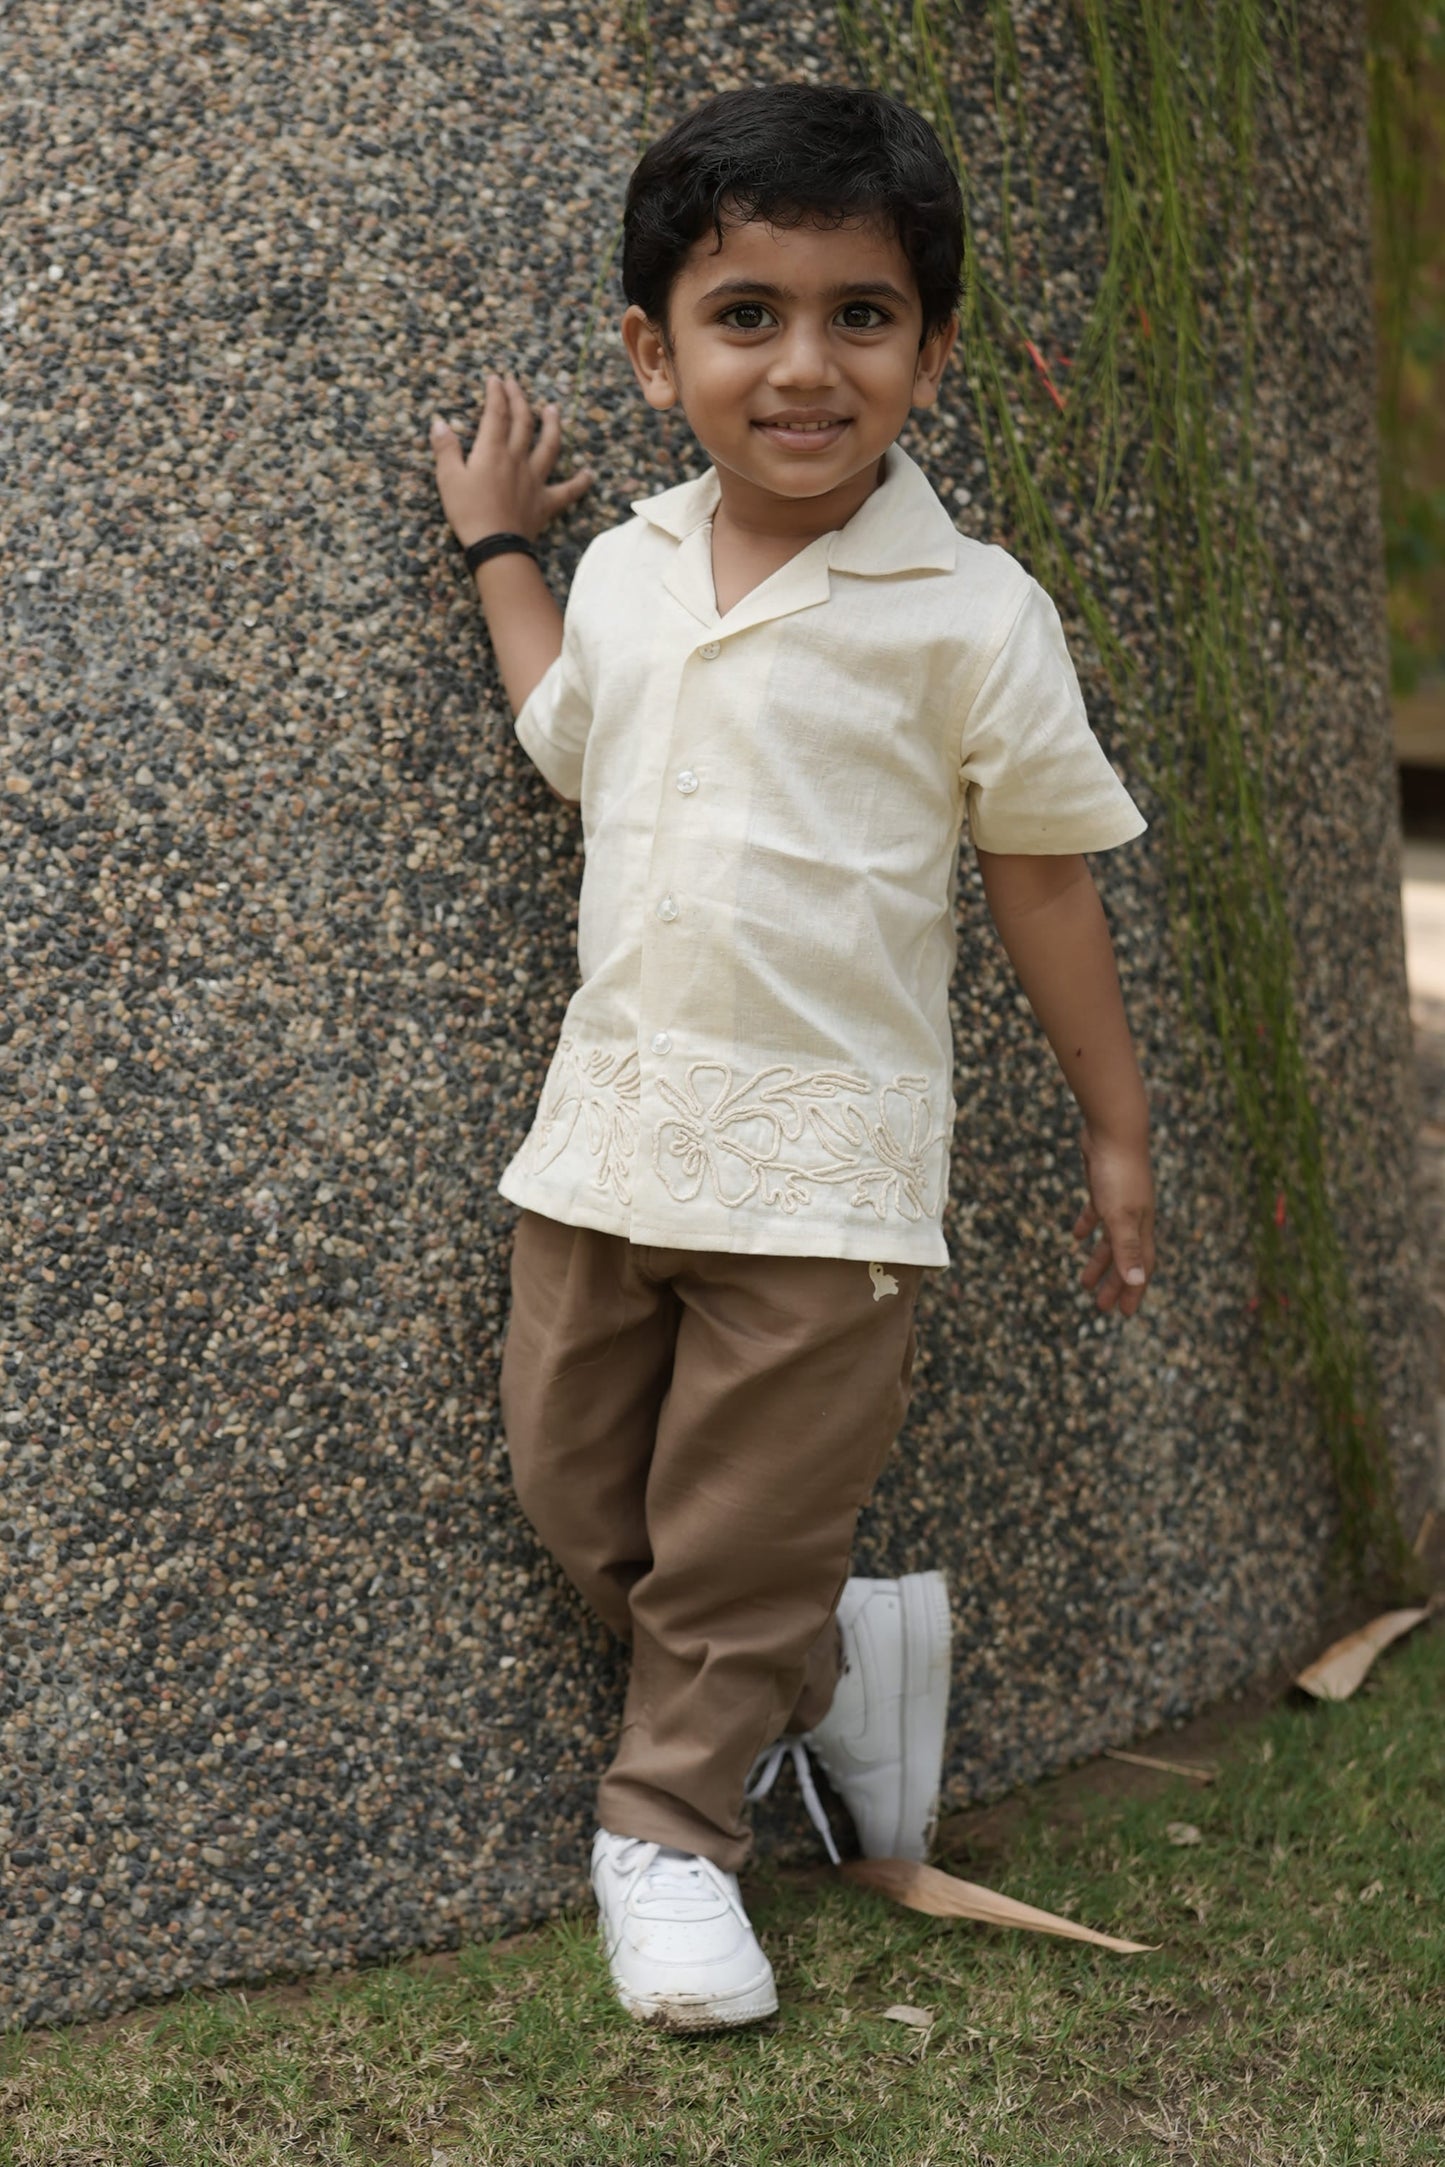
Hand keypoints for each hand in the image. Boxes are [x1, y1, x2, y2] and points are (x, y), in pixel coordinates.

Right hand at [430, 372, 592, 548]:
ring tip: (553, 410)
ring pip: (549, 446)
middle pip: (523, 422)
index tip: (496, 379)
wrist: (496, 545)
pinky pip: (568, 490)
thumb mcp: (448, 479)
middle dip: (519, 399)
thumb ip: (446, 449)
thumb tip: (440, 423)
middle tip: (516, 384)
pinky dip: (580, 482)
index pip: (497, 413)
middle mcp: (517, 459)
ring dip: (552, 425)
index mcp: (493, 451)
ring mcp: (535, 479)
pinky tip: (588, 473)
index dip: (497, 394)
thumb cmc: (468, 512)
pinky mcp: (546, 502)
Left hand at [1073, 1123, 1154, 1317]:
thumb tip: (1138, 1282)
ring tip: (1083, 1281)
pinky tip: (1076, 1236)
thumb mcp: (1119, 1215)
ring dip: (1098, 1260)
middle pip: (1125, 1257)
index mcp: (1140, 1226)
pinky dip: (1087, 1226)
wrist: (1113, 1129)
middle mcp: (1134, 1216)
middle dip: (1114, 1283)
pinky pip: (1096, 1213)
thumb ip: (1127, 1248)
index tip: (1124, 1314)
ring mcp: (1119, 1201)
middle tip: (1099, 1306)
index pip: (1140, 1267)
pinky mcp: (1103, 1186)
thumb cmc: (1118, 1173)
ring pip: (1110, 1239)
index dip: (1133, 1291)